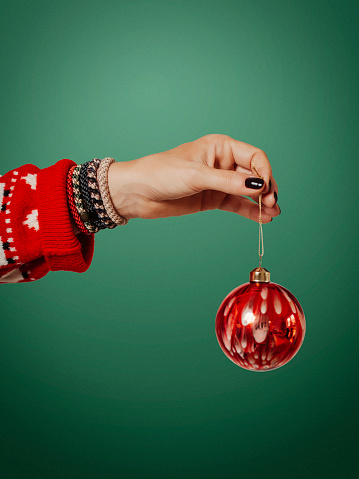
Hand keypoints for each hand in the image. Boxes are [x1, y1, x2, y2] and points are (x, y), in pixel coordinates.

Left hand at [107, 134, 279, 222]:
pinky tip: (263, 219)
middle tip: (271, 205)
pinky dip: (250, 211)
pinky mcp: (212, 199)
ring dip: (261, 201)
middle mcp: (223, 163)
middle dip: (265, 189)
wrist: (137, 192)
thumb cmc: (162, 173)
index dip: (264, 172)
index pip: (254, 157)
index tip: (266, 190)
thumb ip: (228, 182)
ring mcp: (218, 182)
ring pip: (248, 191)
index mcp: (220, 146)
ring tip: (273, 214)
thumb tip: (258, 186)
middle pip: (254, 175)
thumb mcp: (196, 176)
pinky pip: (237, 204)